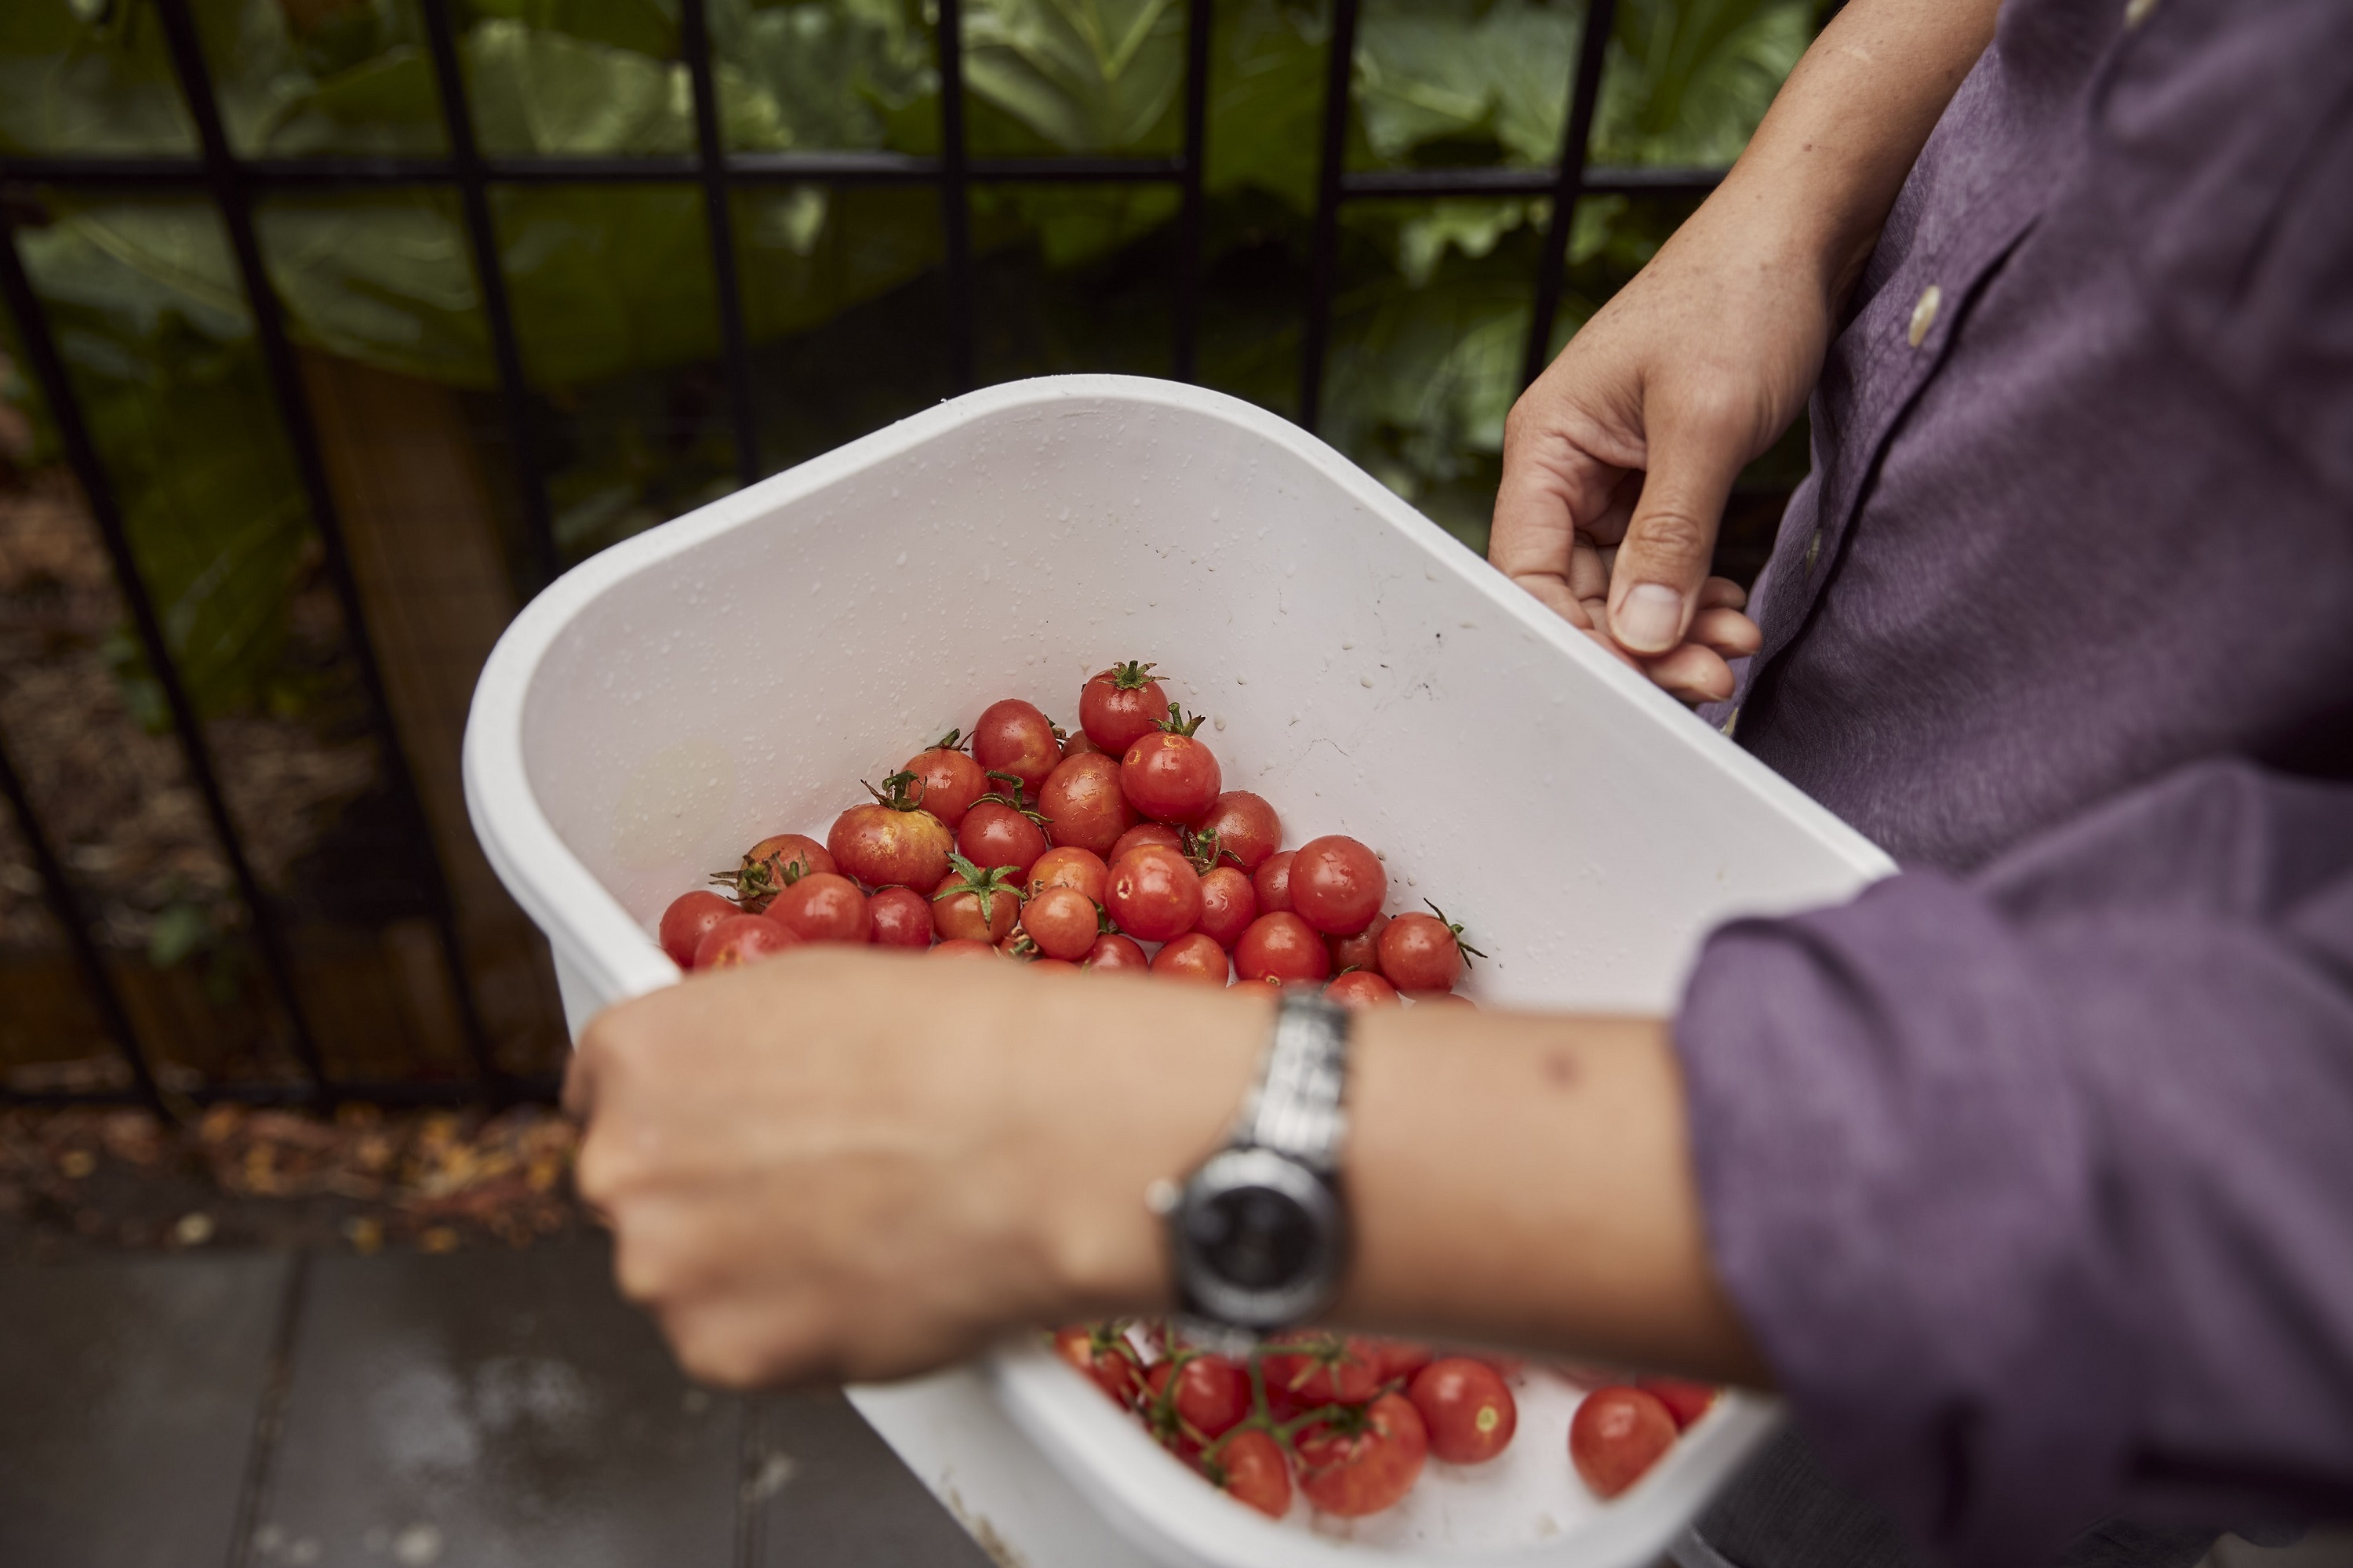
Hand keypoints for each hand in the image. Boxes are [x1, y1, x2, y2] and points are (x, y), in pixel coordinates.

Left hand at [564, 947, 1260, 1385]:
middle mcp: (623, 1164)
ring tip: (865, 1226)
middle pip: (642, 1192)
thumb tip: (742, 1077)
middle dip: (715, 1193)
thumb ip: (740, 1041)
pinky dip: (798, 1328)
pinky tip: (874, 1276)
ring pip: (692, 1276)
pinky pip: (743, 1348)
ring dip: (754, 1266)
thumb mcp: (823, 988)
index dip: (685, 1113)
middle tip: (817, 1183)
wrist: (1047, 1139)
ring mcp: (666, 1268)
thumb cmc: (966, 1046)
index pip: (607, 1094)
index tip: (729, 1129)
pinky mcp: (724, 1355)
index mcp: (637, 1054)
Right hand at [1491, 205, 1821, 702]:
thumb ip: (1669, 535)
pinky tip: (1732, 611)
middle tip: (1711, 679)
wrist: (1804, 232)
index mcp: (1545, 444)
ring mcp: (1613, 474)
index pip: (1528, 574)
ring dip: (1675, 627)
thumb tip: (1640, 634)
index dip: (1575, 637)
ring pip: (1623, 585)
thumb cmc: (1740, 296)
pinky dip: (1694, 595)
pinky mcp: (1659, 477)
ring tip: (1735, 650)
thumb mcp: (1705, 423)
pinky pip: (1660, 561)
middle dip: (1640, 643)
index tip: (1639, 680)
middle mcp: (1566, 466)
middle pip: (1575, 592)